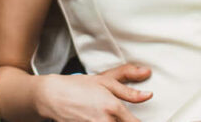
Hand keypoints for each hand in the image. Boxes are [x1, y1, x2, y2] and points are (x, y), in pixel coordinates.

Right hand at [34, 64, 152, 121]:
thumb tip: (148, 95)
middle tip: (117, 113)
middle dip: (124, 121)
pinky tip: (96, 117)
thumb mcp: (105, 82)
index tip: (135, 119)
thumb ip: (129, 91)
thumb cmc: (78, 86)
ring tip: (103, 114)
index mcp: (113, 108)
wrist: (53, 96)